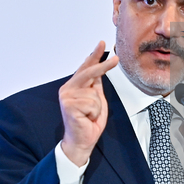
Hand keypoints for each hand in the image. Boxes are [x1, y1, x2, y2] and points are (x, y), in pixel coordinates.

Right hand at [59, 41, 118, 165]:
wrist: (82, 140)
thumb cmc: (89, 121)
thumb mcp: (97, 99)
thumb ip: (96, 85)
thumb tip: (99, 68)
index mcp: (74, 86)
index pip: (86, 67)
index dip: (95, 55)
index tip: (102, 42)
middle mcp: (68, 88)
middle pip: (89, 72)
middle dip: (103, 66)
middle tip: (116, 59)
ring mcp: (67, 96)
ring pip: (94, 93)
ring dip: (97, 107)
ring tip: (90, 115)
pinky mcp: (69, 105)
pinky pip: (92, 103)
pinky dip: (94, 112)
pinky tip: (86, 118)